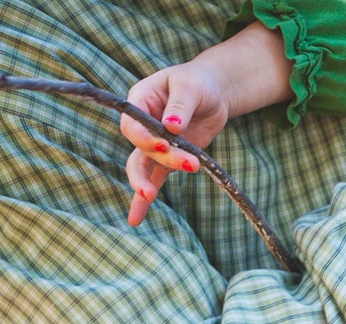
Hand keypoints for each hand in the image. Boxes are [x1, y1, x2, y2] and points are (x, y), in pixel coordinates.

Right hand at [120, 24, 290, 225]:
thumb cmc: (198, 82)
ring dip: (157, 180)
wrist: (212, 92)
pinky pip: (155, 179)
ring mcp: (153, 144)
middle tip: (184, 165)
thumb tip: (172, 126)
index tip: (164, 144)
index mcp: (139, 101)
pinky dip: (145, 200)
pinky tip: (136, 219)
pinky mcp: (168, 159)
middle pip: (140, 149)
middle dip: (157, 161)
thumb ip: (180, 106)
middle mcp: (141, 125)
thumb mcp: (190, 86)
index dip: (145, 138)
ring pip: (147, 166)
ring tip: (172, 183)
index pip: (132, 125)